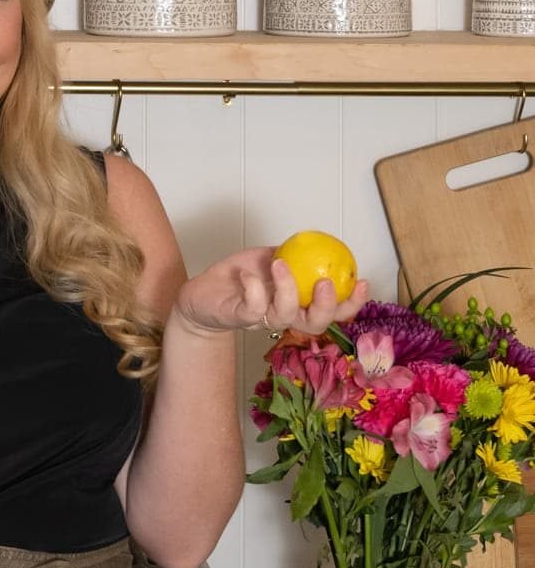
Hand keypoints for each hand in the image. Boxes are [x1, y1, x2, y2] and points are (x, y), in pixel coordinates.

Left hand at [172, 246, 369, 338]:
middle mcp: (284, 316)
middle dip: (326, 307)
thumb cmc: (241, 276)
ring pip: (284, 316)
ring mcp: (261, 320)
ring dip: (286, 289)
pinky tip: (248, 274)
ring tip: (279, 264)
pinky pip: (252, 308)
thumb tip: (324, 243)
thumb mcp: (274, 259)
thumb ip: (298, 256)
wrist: (203, 293)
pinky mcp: (237, 318)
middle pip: (315, 324)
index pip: (333, 311)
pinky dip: (253, 288)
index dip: (352, 303)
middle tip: (324, 283)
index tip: (363, 281)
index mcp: (299, 303)